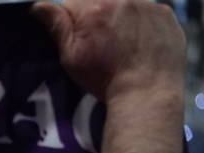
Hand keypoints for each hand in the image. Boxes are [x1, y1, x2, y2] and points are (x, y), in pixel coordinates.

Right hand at [33, 0, 184, 103]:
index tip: (79, 37)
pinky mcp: (167, 13)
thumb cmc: (104, 78)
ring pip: (125, 4)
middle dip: (98, 16)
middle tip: (103, 42)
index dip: (73, 20)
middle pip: (101, 1)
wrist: (146, 92)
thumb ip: (57, 26)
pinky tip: (141, 42)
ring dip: (121, 16)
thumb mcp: (72, 57)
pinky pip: (149, 10)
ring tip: (123, 43)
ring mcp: (148, 4)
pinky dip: (143, 21)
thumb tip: (37, 5)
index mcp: (95, 7)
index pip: (73, 2)